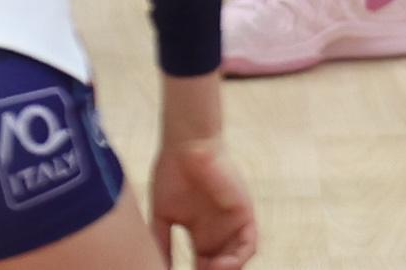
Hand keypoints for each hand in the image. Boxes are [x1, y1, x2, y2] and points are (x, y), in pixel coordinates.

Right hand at [149, 134, 257, 269]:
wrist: (185, 146)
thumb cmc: (171, 173)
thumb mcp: (163, 215)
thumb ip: (161, 242)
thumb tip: (156, 267)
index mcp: (201, 234)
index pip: (203, 266)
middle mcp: (220, 233)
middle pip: (220, 266)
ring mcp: (233, 225)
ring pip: (236, 260)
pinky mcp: (245, 214)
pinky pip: (249, 244)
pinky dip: (238, 258)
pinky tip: (221, 264)